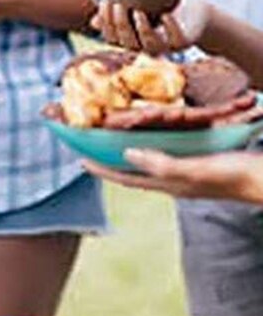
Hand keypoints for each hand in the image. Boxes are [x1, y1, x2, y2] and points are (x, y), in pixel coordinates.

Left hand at [84, 149, 262, 202]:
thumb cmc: (234, 176)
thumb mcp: (196, 168)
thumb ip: (163, 163)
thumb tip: (126, 154)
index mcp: (168, 184)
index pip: (125, 178)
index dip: (102, 170)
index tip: (80, 160)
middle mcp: (173, 180)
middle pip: (133, 170)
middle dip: (112, 159)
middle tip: (94, 145)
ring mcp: (187, 172)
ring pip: (150, 160)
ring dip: (132, 149)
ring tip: (116, 137)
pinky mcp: (200, 161)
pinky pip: (169, 151)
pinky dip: (157, 142)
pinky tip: (158, 132)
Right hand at [91, 0, 212, 54]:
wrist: (196, 17)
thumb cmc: (164, 10)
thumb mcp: (139, 8)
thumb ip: (119, 13)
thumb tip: (93, 20)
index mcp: (131, 41)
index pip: (111, 37)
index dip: (106, 21)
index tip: (106, 0)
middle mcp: (144, 48)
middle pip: (127, 41)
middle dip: (121, 23)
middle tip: (119, 3)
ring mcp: (164, 48)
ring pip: (148, 44)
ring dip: (142, 28)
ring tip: (139, 10)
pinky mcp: (183, 44)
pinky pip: (175, 39)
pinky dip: (171, 26)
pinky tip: (166, 14)